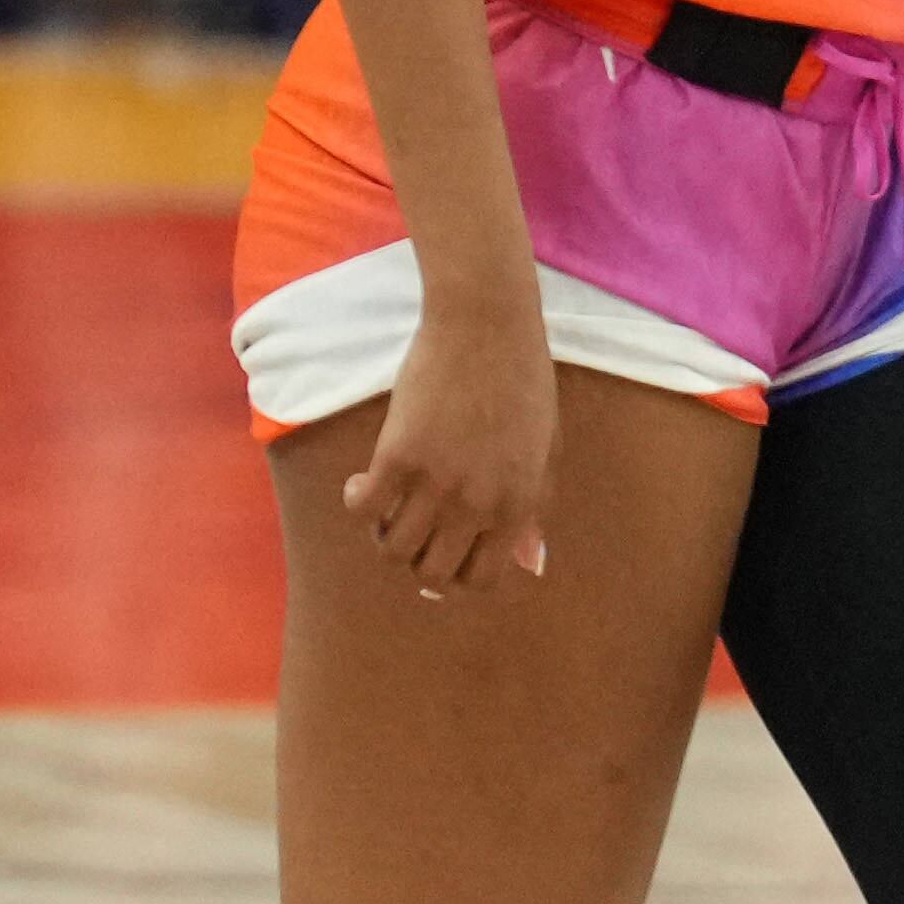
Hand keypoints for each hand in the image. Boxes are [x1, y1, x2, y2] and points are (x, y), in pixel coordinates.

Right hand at [344, 297, 552, 598]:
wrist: (486, 325)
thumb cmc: (522, 379)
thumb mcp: (545, 449)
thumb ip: (534, 505)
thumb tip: (528, 560)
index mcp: (518, 505)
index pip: (481, 578)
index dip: (457, 577)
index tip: (442, 554)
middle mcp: (477, 505)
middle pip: (432, 573)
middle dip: (418, 561)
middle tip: (410, 531)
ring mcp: (435, 483)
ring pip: (394, 549)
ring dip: (384, 536)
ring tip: (385, 506)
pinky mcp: (397, 456)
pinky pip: (364, 508)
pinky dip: (358, 504)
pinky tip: (361, 482)